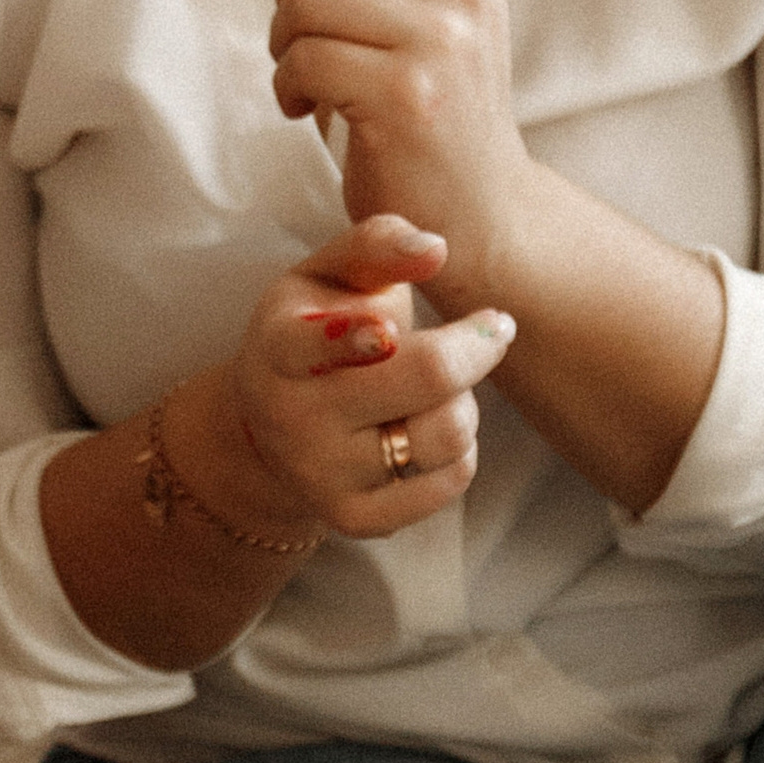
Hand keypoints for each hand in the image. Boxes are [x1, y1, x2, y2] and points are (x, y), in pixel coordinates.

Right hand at [220, 213, 514, 540]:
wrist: (271, 423)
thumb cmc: (315, 328)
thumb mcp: (329, 274)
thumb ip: (377, 243)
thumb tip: (436, 249)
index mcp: (278, 348)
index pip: (319, 344)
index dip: (359, 338)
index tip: (393, 329)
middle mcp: (292, 418)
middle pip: (425, 377)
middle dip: (474, 346)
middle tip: (492, 328)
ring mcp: (321, 476)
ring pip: (446, 433)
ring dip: (466, 401)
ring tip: (445, 387)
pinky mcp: (356, 519)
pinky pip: (451, 480)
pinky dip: (461, 449)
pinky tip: (433, 426)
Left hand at [251, 0, 535, 309]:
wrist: (479, 210)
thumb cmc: (443, 106)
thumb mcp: (447, 4)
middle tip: (297, 34)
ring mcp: (439, 39)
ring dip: (282, 41)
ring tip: (304, 74)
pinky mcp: (405, 94)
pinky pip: (303, 57)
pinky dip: (286, 85)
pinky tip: (304, 109)